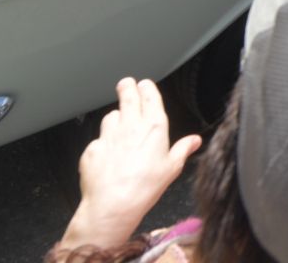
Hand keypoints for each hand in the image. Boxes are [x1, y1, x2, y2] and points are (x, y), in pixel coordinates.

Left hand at [56, 78, 200, 252]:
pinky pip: (98, 140)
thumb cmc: (145, 187)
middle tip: (126, 84)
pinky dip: (103, 143)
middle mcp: (130, 126)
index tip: (144, 84)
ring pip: (111, 116)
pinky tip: (108, 156)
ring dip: (115, 117)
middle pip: (127, 96)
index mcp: (153, 127)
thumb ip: (183, 149)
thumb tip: (195, 141)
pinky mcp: (92, 149)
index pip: (149, 96)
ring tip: (119, 124)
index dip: (146, 88)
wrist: (112, 205)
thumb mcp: (172, 168)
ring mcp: (108, 136)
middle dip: (127, 87)